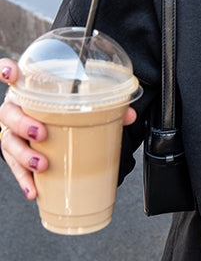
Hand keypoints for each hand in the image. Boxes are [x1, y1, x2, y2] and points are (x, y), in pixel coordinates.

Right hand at [0, 58, 136, 198]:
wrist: (50, 125)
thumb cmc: (63, 109)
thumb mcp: (80, 103)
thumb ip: (104, 106)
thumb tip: (129, 114)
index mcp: (29, 89)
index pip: (10, 74)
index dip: (6, 70)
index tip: (10, 73)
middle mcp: (15, 109)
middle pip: (8, 114)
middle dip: (22, 124)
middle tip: (41, 133)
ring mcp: (11, 132)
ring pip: (8, 142)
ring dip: (23, 155)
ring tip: (42, 165)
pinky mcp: (14, 154)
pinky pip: (14, 167)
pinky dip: (24, 179)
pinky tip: (34, 190)